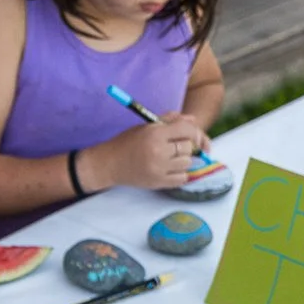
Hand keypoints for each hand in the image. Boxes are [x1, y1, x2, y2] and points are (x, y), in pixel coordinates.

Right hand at [86, 119, 204, 190]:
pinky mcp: (158, 182)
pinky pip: (182, 178)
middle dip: (185, 145)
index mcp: (155, 133)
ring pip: (187, 163)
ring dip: (183, 160)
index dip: (194, 132)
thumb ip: (169, 120)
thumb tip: (193, 120)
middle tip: (174, 146)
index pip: (186, 130)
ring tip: (171, 158)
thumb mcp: (146, 126)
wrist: (109, 164)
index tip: (193, 135)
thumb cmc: (127, 142)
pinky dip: (180, 173)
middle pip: (188, 147)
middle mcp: (158, 151)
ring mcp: (159, 169)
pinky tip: (170, 169)